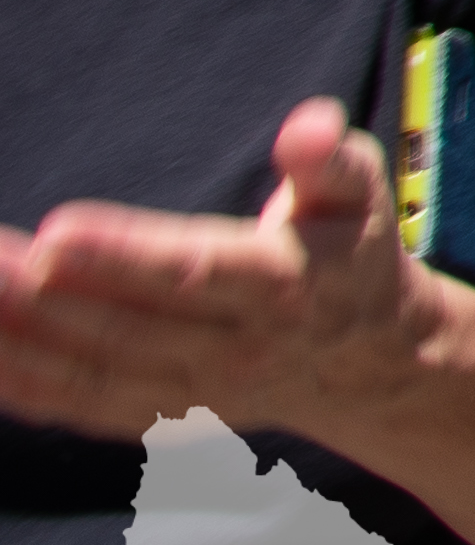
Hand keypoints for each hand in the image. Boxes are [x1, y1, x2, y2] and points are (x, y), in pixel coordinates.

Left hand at [0, 101, 435, 447]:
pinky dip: (18, 382)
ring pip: (87, 372)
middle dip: (39, 294)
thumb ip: (331, 157)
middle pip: (123, 327)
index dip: (121, 256)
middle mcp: (235, 351)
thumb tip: (307, 126)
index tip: (54, 230)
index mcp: (285, 286)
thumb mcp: (360, 193)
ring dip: (13, 339)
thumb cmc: (348, 253)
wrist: (368, 364)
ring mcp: (193, 395)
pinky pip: (76, 405)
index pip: (192, 273)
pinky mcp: (159, 419)